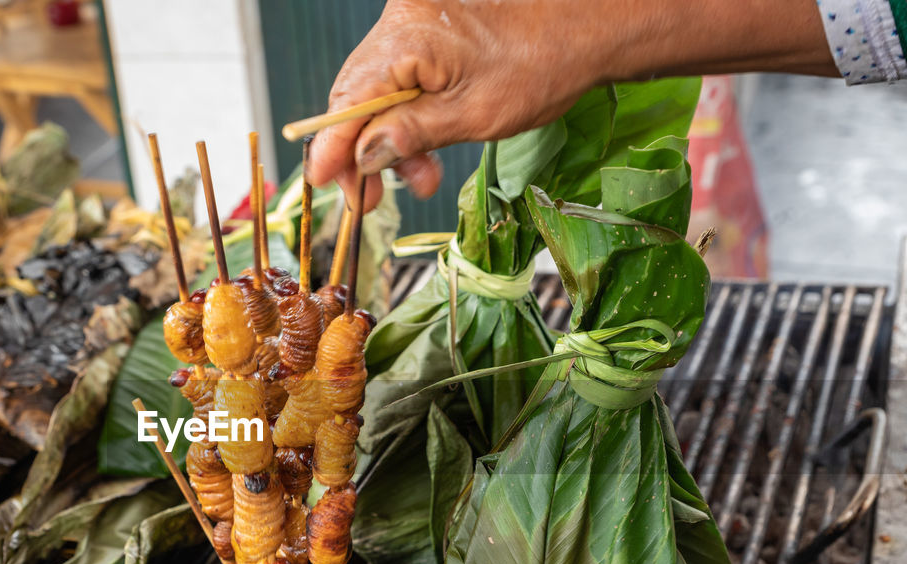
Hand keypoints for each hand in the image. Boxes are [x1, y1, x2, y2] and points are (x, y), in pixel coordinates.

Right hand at [307, 0, 605, 207]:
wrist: (584, 31)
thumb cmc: (541, 66)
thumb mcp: (472, 116)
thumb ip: (410, 136)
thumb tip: (364, 157)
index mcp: (408, 37)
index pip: (349, 98)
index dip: (332, 147)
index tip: (323, 182)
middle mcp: (401, 22)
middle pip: (355, 96)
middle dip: (362, 153)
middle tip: (369, 199)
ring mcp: (412, 24)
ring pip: (375, 94)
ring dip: (388, 142)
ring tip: (417, 179)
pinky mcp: (425, 34)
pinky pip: (397, 82)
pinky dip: (405, 120)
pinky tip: (422, 152)